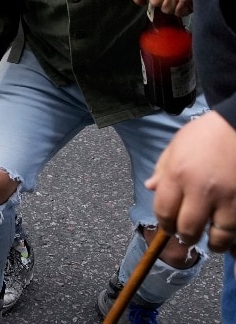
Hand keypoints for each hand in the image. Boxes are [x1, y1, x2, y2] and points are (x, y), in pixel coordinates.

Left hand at [147, 111, 235, 252]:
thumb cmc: (206, 134)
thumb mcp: (176, 146)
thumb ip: (162, 170)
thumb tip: (150, 188)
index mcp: (178, 174)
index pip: (164, 212)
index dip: (165, 224)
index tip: (168, 226)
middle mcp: (201, 189)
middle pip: (188, 228)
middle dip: (185, 236)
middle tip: (187, 235)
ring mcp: (227, 197)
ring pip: (218, 236)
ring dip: (213, 242)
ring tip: (211, 240)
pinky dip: (232, 236)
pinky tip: (228, 234)